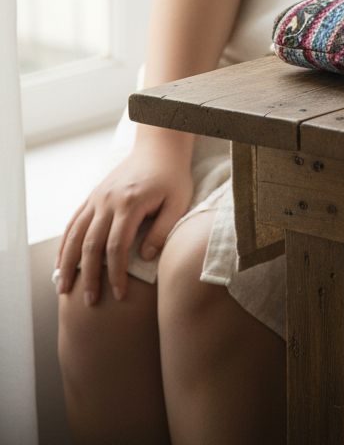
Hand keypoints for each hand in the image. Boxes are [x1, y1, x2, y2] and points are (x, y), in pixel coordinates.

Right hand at [55, 135, 193, 305]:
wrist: (159, 147)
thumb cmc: (172, 177)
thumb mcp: (178, 202)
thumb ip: (163, 230)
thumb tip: (146, 257)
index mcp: (129, 203)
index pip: (117, 246)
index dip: (116, 273)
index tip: (120, 295)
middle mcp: (108, 200)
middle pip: (91, 244)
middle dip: (89, 276)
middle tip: (89, 302)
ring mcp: (97, 197)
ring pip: (75, 234)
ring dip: (67, 263)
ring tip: (64, 288)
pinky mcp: (93, 195)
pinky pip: (73, 221)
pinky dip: (64, 243)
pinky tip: (60, 262)